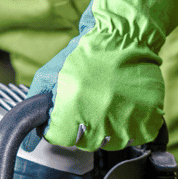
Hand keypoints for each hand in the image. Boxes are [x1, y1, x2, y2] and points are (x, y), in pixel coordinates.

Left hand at [26, 0, 177, 150]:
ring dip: (109, 127)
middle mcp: (98, 117)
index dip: (60, 126)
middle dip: (84, 126)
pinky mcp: (147, 117)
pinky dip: (133, 125)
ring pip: (112, 142)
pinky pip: (137, 136)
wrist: (123, 36)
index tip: (67, 114)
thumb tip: (29, 139)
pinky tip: (127, 106)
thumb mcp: (50, 74)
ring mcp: (125, 119)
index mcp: (72, 106)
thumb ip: (36, 105)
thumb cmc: (86, 53)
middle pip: (85, 143)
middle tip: (91, 103)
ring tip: (110, 102)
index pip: (59, 138)